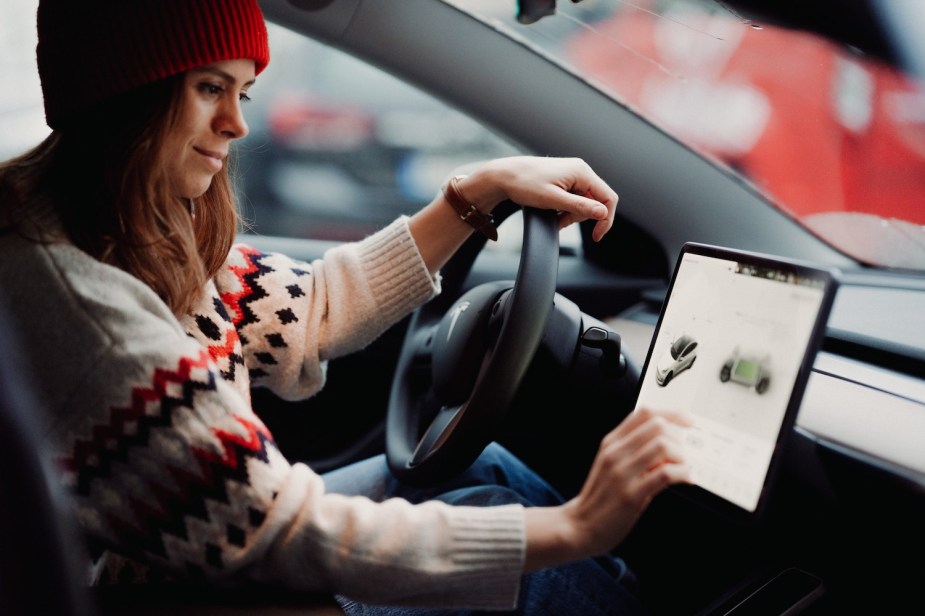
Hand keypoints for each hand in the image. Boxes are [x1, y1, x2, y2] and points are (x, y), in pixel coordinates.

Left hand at [461, 156, 618, 241]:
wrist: (503, 176)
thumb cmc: (524, 184)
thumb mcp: (553, 199)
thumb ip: (579, 206)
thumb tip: (602, 213)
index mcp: (582, 172)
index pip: (608, 198)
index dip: (605, 219)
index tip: (596, 236)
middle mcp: (580, 170)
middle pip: (595, 201)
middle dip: (580, 217)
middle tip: (561, 223)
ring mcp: (572, 174)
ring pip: (584, 201)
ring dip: (571, 214)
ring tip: (553, 216)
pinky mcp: (564, 179)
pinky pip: (573, 198)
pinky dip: (565, 209)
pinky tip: (552, 211)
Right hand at [524, 407, 690, 570]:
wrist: (581, 525)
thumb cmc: (601, 496)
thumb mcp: (611, 464)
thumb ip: (635, 450)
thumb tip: (669, 444)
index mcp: (612, 442)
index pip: (645, 413)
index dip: (672, 413)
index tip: (687, 421)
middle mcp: (616, 453)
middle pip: (657, 425)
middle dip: (679, 437)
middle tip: (684, 452)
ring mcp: (622, 473)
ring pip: (663, 446)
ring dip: (682, 456)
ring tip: (684, 468)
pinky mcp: (631, 495)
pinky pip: (665, 474)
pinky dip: (682, 474)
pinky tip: (686, 479)